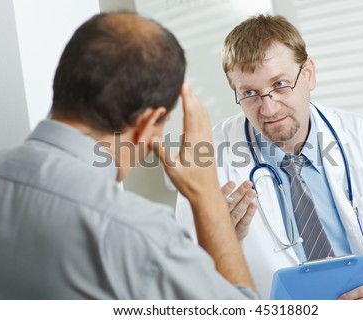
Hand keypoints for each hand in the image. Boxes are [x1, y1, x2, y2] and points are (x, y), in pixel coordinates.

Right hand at [152, 82, 217, 198]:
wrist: (207, 194)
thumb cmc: (190, 184)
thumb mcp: (173, 170)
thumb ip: (163, 153)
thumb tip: (153, 138)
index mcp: (194, 142)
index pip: (191, 115)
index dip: (187, 99)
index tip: (184, 86)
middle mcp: (203, 139)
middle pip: (199, 112)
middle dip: (192, 96)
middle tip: (185, 84)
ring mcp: (207, 141)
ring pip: (204, 117)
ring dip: (198, 103)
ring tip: (191, 93)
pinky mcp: (209, 145)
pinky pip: (206, 124)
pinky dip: (202, 113)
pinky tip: (199, 113)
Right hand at [221, 180, 256, 239]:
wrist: (222, 240)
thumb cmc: (220, 220)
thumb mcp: (216, 208)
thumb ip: (220, 196)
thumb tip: (226, 181)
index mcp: (215, 210)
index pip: (219, 199)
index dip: (226, 190)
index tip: (232, 183)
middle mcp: (222, 217)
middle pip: (231, 204)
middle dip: (240, 192)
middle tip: (247, 184)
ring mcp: (231, 225)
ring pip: (238, 212)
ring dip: (246, 201)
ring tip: (252, 192)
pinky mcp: (239, 231)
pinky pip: (244, 222)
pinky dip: (250, 213)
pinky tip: (253, 205)